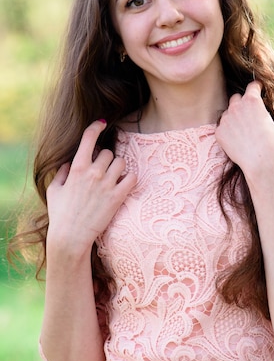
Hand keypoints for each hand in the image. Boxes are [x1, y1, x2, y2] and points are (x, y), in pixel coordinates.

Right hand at [46, 120, 136, 252]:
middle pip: (108, 152)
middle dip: (106, 159)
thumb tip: (68, 163)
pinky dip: (130, 178)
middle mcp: (93, 172)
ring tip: (113, 177)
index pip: (89, 138)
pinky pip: (132, 177)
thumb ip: (61, 173)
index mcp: (77, 168)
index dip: (96, 127)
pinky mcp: (117, 196)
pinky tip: (124, 183)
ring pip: (121, 162)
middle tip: (102, 170)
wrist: (70, 237)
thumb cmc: (60, 215)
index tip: (101, 123)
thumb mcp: (54, 191)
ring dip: (118, 167)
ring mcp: (107, 184)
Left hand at [215, 82, 273, 174]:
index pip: (252, 86)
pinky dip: (227, 132)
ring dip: (233, 119)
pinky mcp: (219, 132)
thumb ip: (264, 116)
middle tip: (248, 114)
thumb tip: (262, 118)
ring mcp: (226, 119)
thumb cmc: (273, 144)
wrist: (261, 162)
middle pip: (236, 98)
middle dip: (241, 103)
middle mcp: (237, 106)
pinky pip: (222, 128)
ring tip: (242, 132)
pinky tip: (236, 141)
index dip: (256, 87)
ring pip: (228, 114)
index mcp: (252, 101)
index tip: (257, 88)